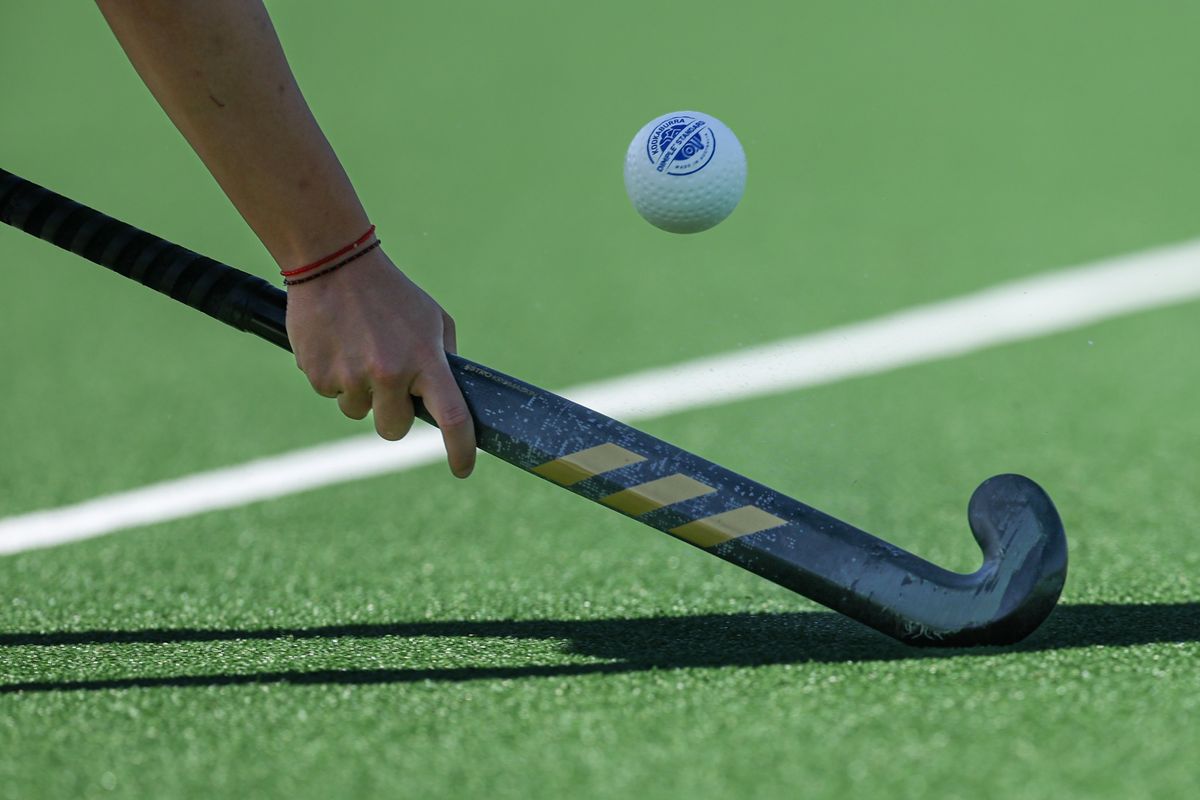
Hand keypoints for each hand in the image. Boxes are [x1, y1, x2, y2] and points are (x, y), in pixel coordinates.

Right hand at [284, 249, 475, 477]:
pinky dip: (334, 376)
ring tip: (358, 349)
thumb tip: (449, 397)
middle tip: (388, 384)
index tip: (463, 469)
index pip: (453, 417)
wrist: (334, 262)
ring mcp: (352, 376)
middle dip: (392, 416)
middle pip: (394, 430)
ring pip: (358, 411)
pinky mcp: (319, 375)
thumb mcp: (432, 319)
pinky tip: (337, 344)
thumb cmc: (391, 293)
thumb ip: (443, 359)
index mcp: (426, 360)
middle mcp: (390, 373)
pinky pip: (331, 394)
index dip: (461, 450)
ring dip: (360, 392)